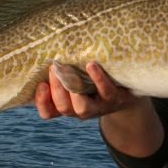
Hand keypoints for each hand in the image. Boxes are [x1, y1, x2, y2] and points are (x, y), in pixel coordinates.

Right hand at [34, 62, 164, 157]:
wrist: (128, 92)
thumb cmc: (95, 82)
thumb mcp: (77, 80)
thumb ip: (61, 74)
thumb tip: (42, 55)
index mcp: (69, 106)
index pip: (48, 112)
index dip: (41, 101)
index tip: (40, 83)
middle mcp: (82, 110)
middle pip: (64, 108)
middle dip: (56, 89)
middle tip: (53, 68)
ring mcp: (99, 107)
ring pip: (82, 108)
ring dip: (73, 89)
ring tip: (67, 69)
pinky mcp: (115, 99)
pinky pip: (106, 91)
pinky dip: (98, 78)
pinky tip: (91, 65)